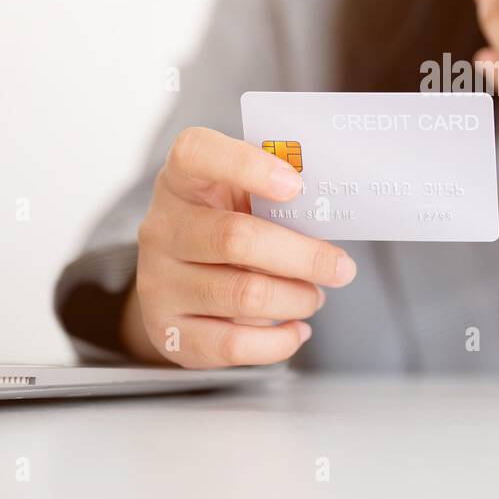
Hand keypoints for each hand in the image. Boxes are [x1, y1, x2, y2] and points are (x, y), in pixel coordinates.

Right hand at [122, 126, 356, 366]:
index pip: (196, 153)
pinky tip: (296, 329)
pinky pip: (233, 344)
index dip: (246, 165)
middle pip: (236, 238)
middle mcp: (161, 227)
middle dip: (304, 255)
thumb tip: (333, 211)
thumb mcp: (245, 196)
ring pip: (244, 294)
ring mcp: (158, 281)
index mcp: (181, 178)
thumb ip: (278, 195)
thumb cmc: (229, 224)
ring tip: (314, 296)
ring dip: (296, 298)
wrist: (182, 277)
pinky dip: (278, 341)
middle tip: (340, 267)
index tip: (295, 185)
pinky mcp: (168, 331)